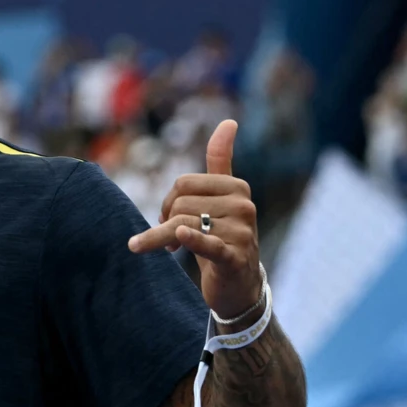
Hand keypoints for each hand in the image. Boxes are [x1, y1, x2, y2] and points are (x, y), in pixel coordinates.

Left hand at [127, 120, 262, 317]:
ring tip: (168, 250)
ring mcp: (242, 232)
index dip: (169, 202)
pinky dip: (192, 240)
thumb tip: (229, 121)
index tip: (170, 217)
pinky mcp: (234, 257)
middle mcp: (244, 206)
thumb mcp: (221, 197)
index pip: (183, 183)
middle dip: (166, 221)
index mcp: (237, 187)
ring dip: (162, 239)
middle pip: (181, 203)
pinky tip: (179, 237)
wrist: (237, 285)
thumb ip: (221, 161)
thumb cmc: (223, 235)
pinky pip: (207, 243)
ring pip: (182, 224)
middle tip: (169, 238)